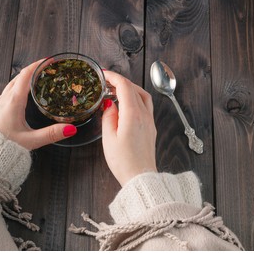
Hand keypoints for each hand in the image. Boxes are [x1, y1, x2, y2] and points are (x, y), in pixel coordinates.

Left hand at [0, 60, 76, 149]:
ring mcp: (0, 103)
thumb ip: (52, 134)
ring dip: (26, 77)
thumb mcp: (31, 140)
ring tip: (39, 79)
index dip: (38, 65)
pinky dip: (20, 86)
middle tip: (48, 68)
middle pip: (20, 76)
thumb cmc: (4, 146)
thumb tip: (71, 128)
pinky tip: (26, 94)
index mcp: (13, 101)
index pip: (26, 75)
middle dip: (34, 69)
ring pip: (13, 83)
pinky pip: (10, 91)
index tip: (49, 60)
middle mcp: (5, 99)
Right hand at [102, 71, 156, 185]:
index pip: (125, 86)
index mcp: (133, 114)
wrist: (141, 178)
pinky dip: (135, 100)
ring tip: (116, 92)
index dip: (113, 77)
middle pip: (135, 89)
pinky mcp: (151, 129)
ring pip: (143, 96)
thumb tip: (111, 105)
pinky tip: (125, 106)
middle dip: (120, 82)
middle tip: (106, 82)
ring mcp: (150, 122)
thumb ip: (109, 116)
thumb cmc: (124, 162)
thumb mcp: (109, 138)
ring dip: (130, 89)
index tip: (103, 74)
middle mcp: (145, 115)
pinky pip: (145, 107)